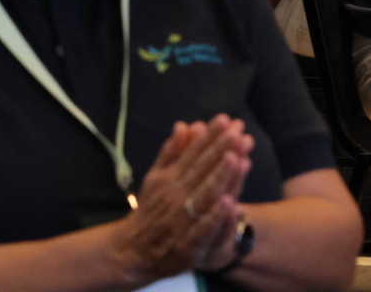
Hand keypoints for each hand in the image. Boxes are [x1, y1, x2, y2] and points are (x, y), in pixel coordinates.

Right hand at [107, 115, 253, 282]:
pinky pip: (202, 229)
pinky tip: (230, 204)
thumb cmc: (151, 210)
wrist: (132, 251)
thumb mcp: (156, 178)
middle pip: (202, 170)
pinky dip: (214, 217)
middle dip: (220, 149)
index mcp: (171, 178)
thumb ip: (171, 152)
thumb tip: (183, 124)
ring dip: (220, 177)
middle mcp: (176, 196)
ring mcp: (182, 219)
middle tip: (238, 131)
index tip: (225, 119)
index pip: (193, 154)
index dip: (209, 136)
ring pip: (204, 195)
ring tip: (236, 157)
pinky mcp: (187, 245)